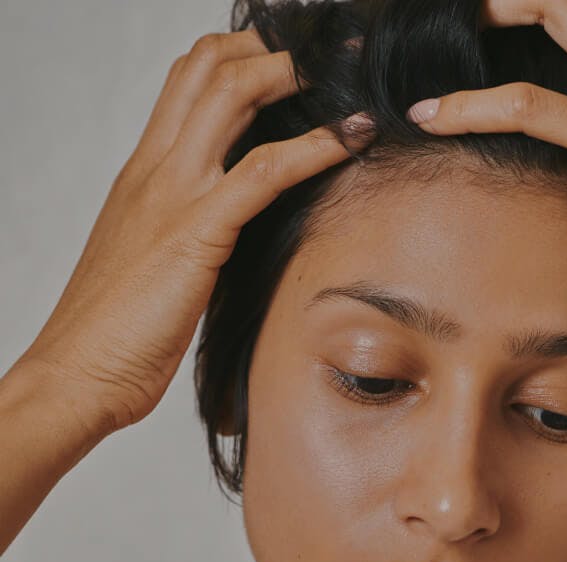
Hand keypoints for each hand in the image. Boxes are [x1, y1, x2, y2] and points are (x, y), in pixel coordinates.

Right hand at [19, 29, 373, 436]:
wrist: (78, 372)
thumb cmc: (116, 331)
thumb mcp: (158, 264)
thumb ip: (191, 233)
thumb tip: (235, 233)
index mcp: (144, 174)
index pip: (186, 84)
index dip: (239, 58)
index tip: (288, 59)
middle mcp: (154, 169)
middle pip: (207, 70)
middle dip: (269, 48)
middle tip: (326, 51)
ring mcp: (172, 194)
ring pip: (230, 97)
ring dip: (292, 75)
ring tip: (346, 72)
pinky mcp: (196, 231)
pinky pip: (263, 172)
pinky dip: (314, 147)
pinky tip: (352, 137)